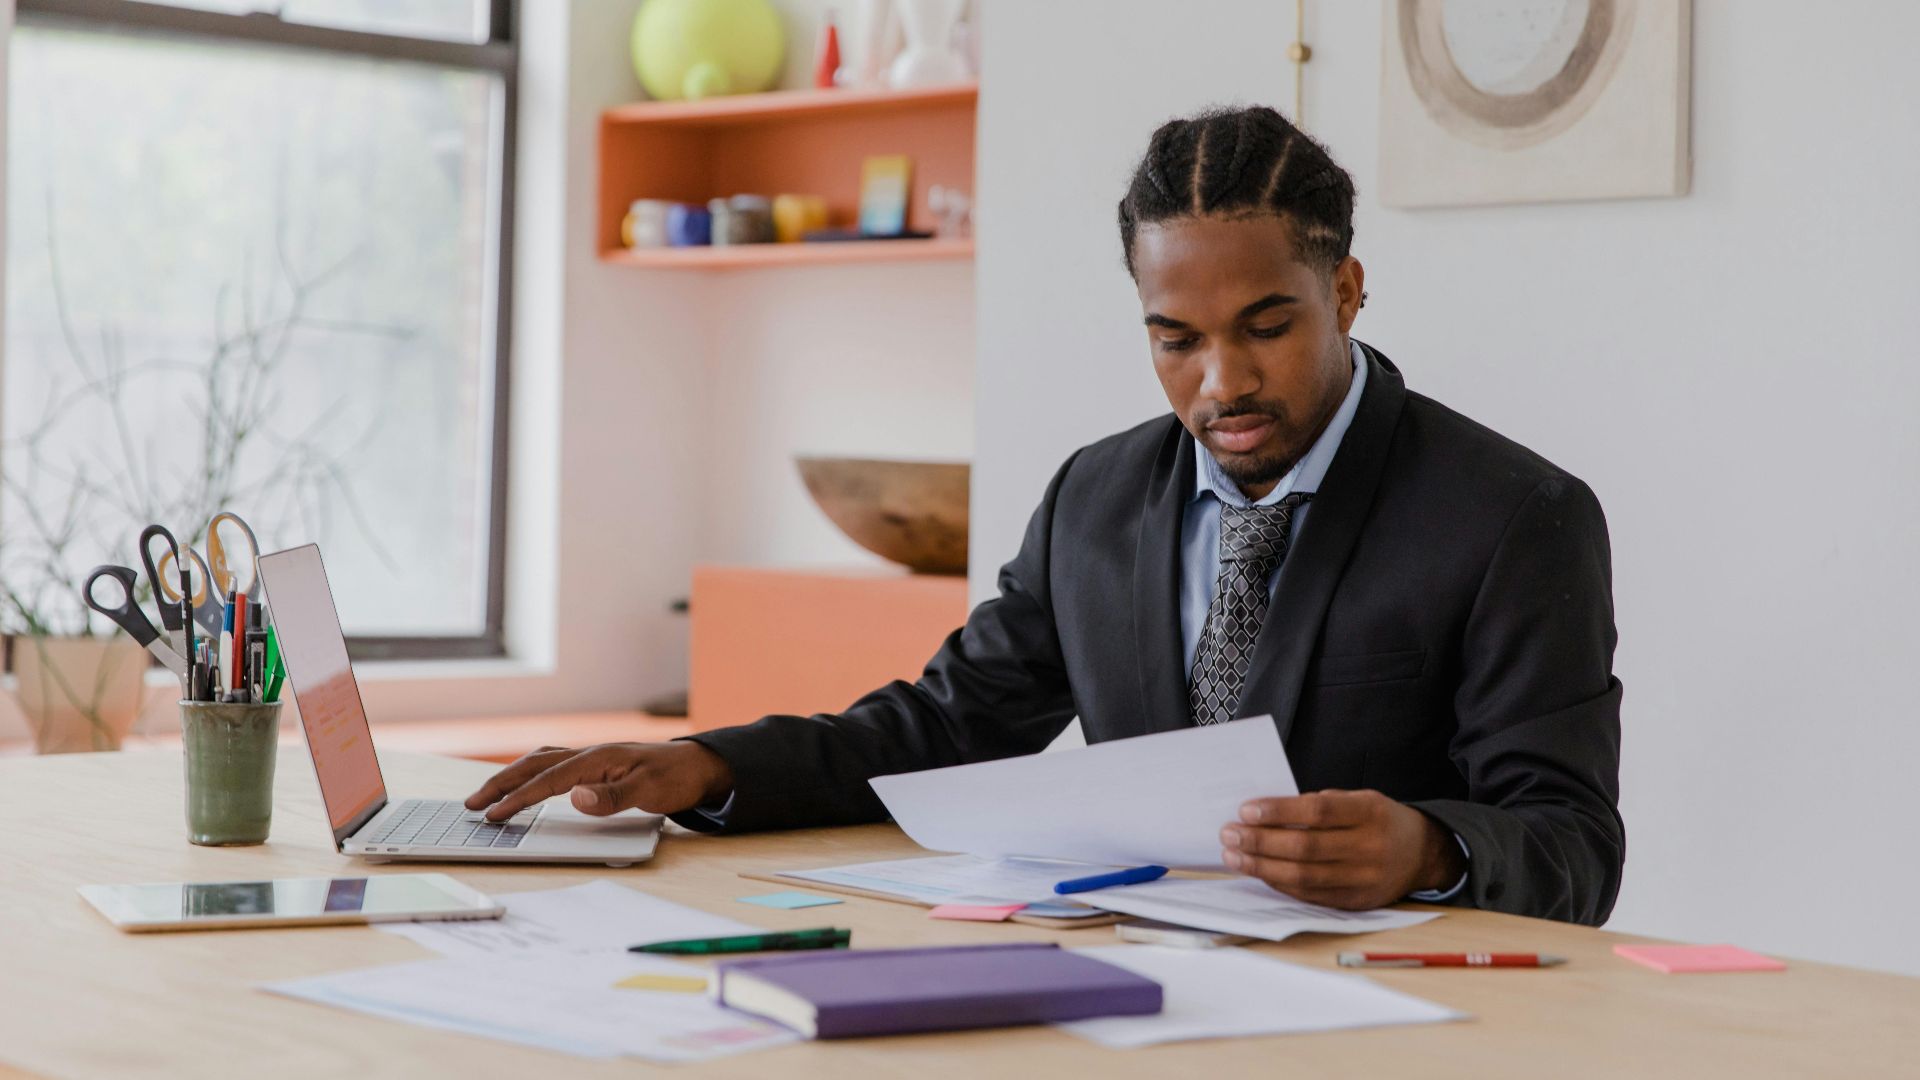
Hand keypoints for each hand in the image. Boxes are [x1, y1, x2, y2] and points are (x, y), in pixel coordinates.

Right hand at [463, 741, 734, 821]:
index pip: (548, 780)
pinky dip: (531, 772)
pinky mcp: (596, 763)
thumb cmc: (676, 778)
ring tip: (487, 794)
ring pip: (540, 762)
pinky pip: (553, 764)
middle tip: (471, 803)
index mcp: (597, 759)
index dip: (518, 797)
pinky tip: (526, 782)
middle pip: (534, 765)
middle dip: (501, 784)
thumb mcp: (650, 792)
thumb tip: (575, 797)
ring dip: (512, 776)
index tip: (493, 813)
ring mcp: (592, 757)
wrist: (699, 764)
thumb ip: (613, 796)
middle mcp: (589, 753)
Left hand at [1219, 789, 1464, 909]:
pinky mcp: (1356, 902)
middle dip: (1260, 841)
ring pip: (1304, 876)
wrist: (1422, 854)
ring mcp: (1364, 879)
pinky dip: (1280, 883)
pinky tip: (1259, 871)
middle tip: (1230, 833)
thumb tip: (1266, 814)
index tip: (1246, 810)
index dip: (1279, 811)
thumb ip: (1320, 805)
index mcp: (1370, 812)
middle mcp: (1370, 847)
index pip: (1317, 812)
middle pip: (1306, 848)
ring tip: (1234, 855)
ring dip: (1262, 866)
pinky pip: (1310, 895)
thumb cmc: (1378, 820)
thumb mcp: (1359, 799)